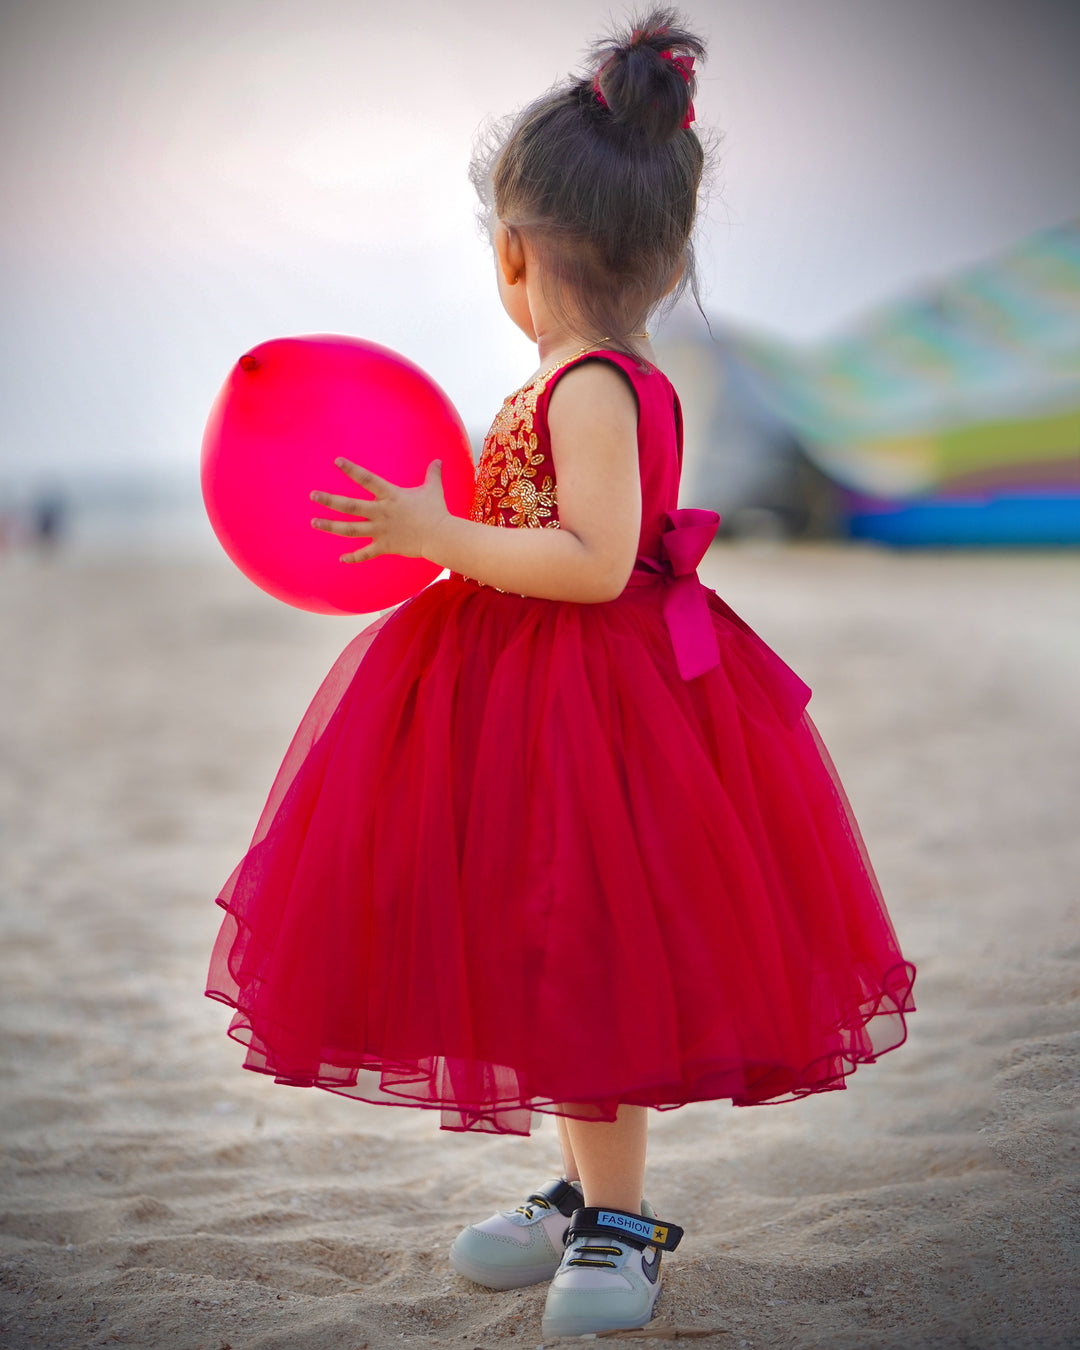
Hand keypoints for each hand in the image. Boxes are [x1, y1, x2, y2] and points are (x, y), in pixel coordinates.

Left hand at [310, 458, 448, 563]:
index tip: (337, 462)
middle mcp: (381, 512)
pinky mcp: (385, 546)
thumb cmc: (436, 511)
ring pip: (350, 529)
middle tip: (313, 495)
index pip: (367, 479)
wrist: (440, 536)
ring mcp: (381, 530)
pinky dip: (354, 557)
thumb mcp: (433, 489)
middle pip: (350, 506)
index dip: (352, 470)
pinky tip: (342, 558)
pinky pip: (366, 553)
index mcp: (390, 496)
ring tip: (314, 522)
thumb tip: (438, 461)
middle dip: (330, 500)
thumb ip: (432, 474)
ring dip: (331, 526)